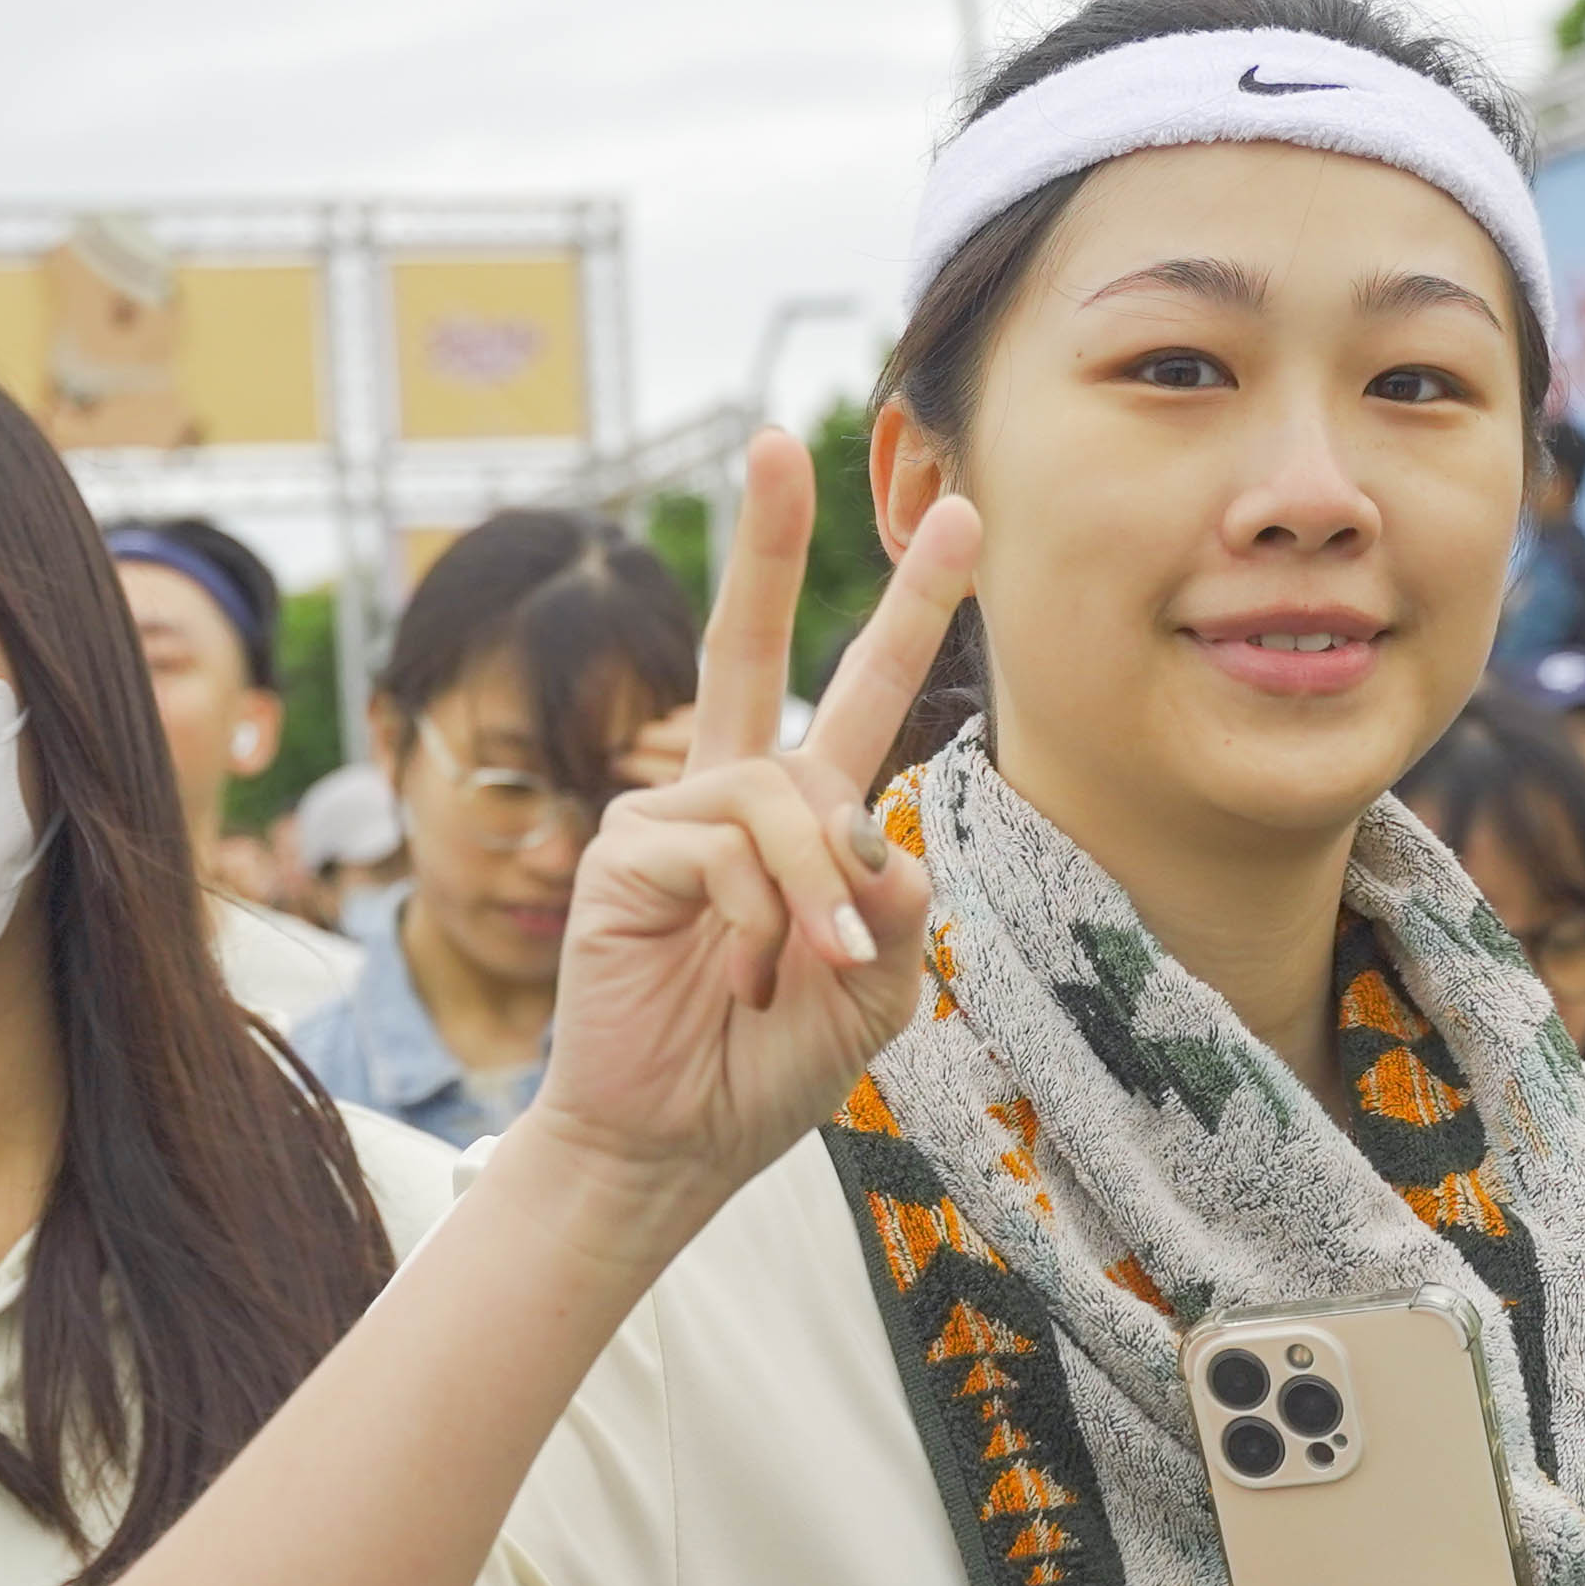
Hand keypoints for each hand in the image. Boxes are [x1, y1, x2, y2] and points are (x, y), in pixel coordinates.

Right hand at [512, 429, 975, 1212]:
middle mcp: (732, 797)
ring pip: (786, 794)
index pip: (862, 693)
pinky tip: (745, 978)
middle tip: (777, 444)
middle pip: (747, 643)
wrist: (677, 1141)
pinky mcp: (627, 854)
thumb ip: (896, 902)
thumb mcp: (879, 985)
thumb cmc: (769, 1067)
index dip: (909, 608)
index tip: (957, 516)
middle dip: (764, 542)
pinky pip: (730, 848)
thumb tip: (869, 831)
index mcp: (801, 818)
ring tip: (801, 976)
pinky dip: (765, 920)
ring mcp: (671, 817)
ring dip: (817, 897)